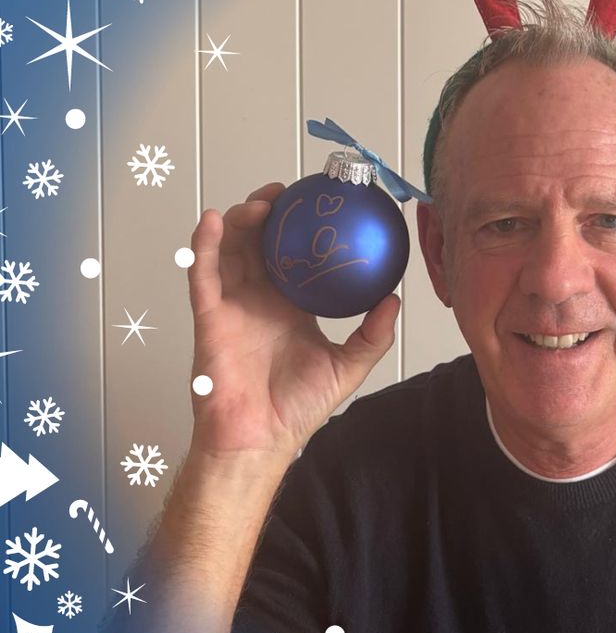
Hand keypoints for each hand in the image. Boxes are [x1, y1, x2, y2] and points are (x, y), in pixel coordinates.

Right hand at [186, 182, 399, 464]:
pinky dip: (205, 244)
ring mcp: (233, 305)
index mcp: (290, 307)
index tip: (316, 204)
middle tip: (285, 193)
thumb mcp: (349, 365)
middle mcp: (260, 301)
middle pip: (259, 244)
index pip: (292, 257)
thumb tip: (395, 300)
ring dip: (240, 221)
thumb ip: (373, 334)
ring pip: (230, 250)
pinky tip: (215, 221)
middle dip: (268, 213)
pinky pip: (203, 273)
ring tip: (259, 203)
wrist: (261, 438)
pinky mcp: (209, 316)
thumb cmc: (297, 408)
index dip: (299, 228)